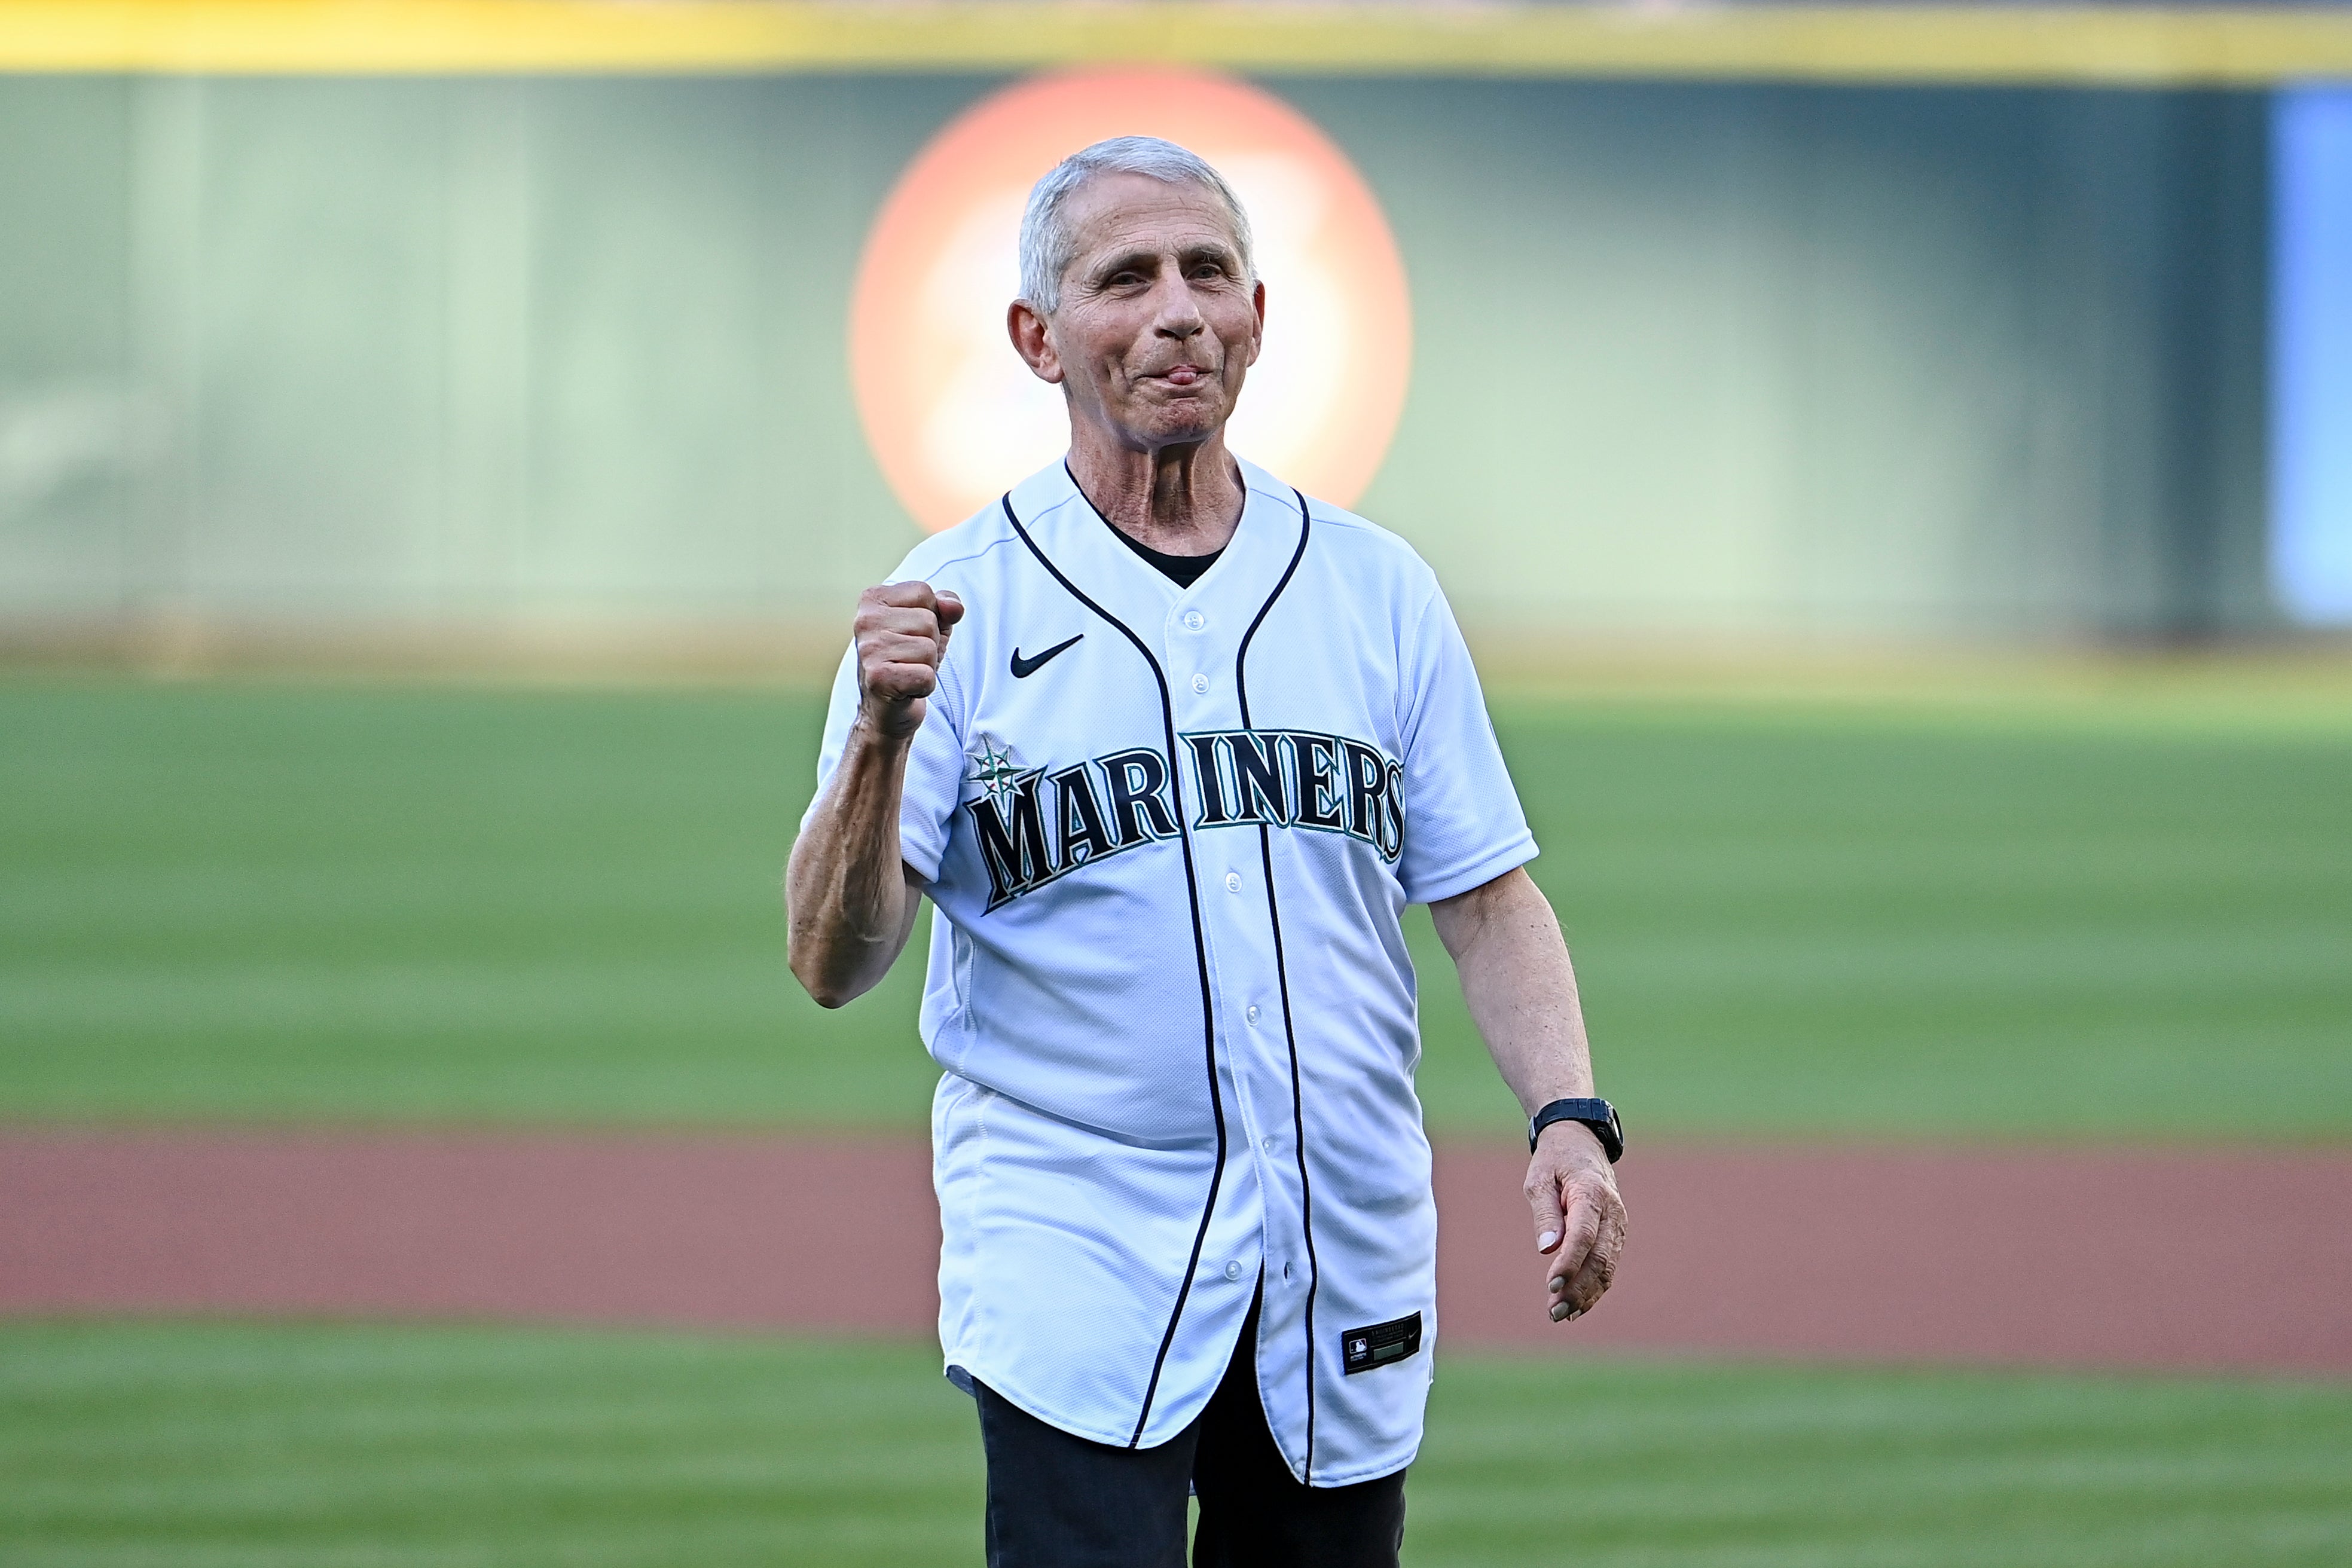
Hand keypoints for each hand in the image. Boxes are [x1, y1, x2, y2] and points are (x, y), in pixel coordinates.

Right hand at [854, 581, 963, 739]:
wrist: (886, 709)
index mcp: (872, 599)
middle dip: (930, 643)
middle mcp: (864, 620)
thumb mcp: (932, 625)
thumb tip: (953, 607)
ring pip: (929, 649)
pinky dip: (924, 686)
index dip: (931, 616)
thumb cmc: (908, 660)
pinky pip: (926, 676)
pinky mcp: (877, 678)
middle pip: (928, 621)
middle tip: (910, 658)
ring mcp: (868, 650)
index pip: (924, 592)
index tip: (912, 634)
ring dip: (927, 665)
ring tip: (908, 671)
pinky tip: (907, 688)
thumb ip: (945, 606)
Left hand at [1527, 1121, 1626, 1323]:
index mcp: (1592, 1193)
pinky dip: (1594, 1289)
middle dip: (1577, 1288)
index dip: (1569, 1263)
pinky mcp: (1615, 1235)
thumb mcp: (1539, 1179)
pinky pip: (1608, 1266)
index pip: (1584, 1235)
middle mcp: (1612, 1212)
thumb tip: (1547, 1250)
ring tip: (1560, 1314)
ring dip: (1585, 1294)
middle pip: (1598, 1258)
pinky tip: (1577, 1307)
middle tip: (1553, 1311)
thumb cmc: (1554, 1161)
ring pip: (1607, 1267)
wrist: (1580, 1143)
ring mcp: (1618, 1225)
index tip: (1551, 1284)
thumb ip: (1545, 1214)